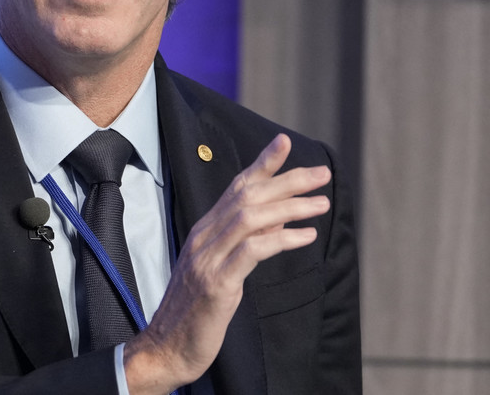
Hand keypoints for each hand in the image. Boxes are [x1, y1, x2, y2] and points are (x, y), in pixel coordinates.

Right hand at [123, 134, 330, 394]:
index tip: (285, 142)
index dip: (262, 163)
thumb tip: (278, 219)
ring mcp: (208, 259)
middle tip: (322, 174)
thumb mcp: (222, 269)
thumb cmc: (196, 311)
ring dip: (290, 206)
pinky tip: (305, 236)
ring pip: (251, 216)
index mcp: (205, 231)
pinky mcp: (216, 283)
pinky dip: (281, 239)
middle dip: (288, 180)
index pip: (236, 187)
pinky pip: (252, 251)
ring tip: (321, 203)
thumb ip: (246, 242)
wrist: (167, 346)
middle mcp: (204, 237)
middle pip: (248, 195)